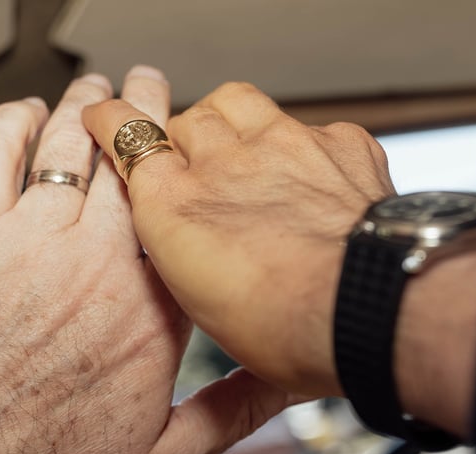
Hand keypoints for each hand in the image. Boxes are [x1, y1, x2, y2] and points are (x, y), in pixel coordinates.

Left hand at [0, 68, 293, 453]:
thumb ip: (233, 414)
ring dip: (86, 108)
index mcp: (150, 314)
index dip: (194, 175)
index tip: (202, 157)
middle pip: (132, 163)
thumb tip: (288, 380)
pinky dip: (12, 122)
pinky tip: (26, 113)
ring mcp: (30, 245)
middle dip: (147, 115)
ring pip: (67, 145)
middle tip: (154, 90)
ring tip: (99, 91)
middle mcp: (95, 267)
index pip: (187, 217)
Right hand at [83, 82, 394, 396]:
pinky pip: (309, 125)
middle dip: (185, 137)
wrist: (369, 310)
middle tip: (195, 162)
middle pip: (185, 119)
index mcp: (174, 208)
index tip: (106, 117)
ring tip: (242, 145)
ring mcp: (282, 144)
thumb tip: (189, 286)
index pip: (126, 136)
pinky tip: (313, 175)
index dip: (114, 124)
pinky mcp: (337, 143)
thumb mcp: (205, 310)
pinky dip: (304, 145)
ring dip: (231, 118)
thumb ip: (187, 264)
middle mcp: (222, 164)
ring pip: (236, 100)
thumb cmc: (287, 330)